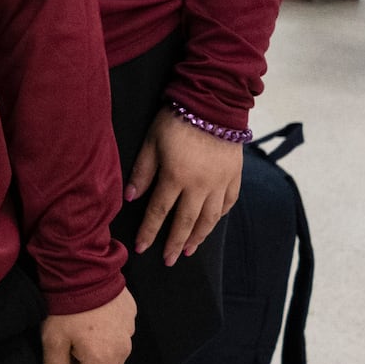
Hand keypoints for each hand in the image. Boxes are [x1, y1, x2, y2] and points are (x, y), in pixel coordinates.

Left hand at [41, 289, 135, 363]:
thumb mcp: (53, 341)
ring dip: (98, 353)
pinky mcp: (130, 315)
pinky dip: (105, 335)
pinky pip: (119, 334)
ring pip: (114, 354)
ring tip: (77, 334)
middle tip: (68, 357)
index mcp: (103, 360)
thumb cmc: (65, 308)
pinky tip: (90, 320)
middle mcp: (122, 349)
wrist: (83, 270)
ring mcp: (129, 331)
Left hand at [128, 109, 242, 264]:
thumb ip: (142, 172)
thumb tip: (129, 198)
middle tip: (168, 260)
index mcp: (176, 177)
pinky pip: (228, 203)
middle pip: (186, 222)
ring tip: (188, 250)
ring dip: (198, 237)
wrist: (214, 102)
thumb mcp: (151, 142)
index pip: (159, 212)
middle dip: (174, 243)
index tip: (142, 248)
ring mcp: (221, 182)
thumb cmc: (176, 120)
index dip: (150, 232)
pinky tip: (211, 224)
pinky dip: (219, 217)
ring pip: (210, 218)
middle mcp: (200, 185)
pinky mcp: (235, 175)